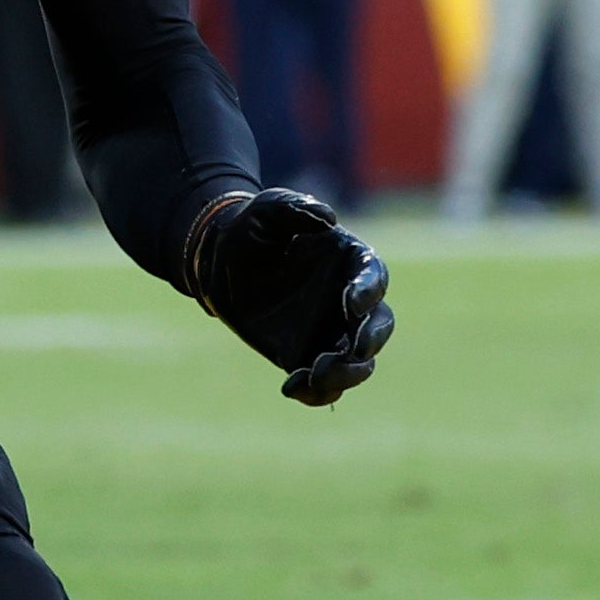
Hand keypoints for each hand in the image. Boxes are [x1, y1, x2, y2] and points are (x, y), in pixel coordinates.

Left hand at [189, 189, 397, 406]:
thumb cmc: (251, 229)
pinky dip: (316, 393)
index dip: (369, 291)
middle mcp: (349, 300)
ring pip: (358, 362)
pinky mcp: (307, 356)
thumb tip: (327, 217)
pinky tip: (292, 387)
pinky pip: (325, 384)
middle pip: (379, 324)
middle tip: (352, 349)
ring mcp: (331, 331)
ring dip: (347, 374)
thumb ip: (293, 207)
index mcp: (350, 261)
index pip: (374, 276)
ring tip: (316, 374)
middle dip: (371, 340)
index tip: (350, 304)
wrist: (220, 263)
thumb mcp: (266, 209)